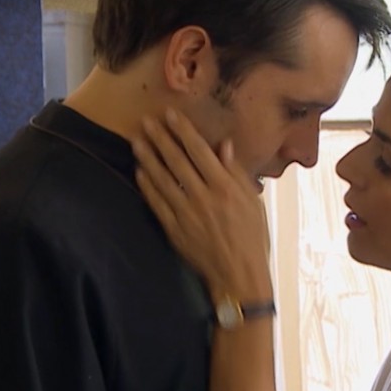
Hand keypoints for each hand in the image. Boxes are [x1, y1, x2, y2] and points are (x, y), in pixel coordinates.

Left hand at [131, 108, 272, 303]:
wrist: (239, 275)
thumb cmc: (252, 238)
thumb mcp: (253, 202)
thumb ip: (236, 173)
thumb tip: (224, 145)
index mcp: (225, 188)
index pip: (199, 151)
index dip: (183, 131)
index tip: (171, 115)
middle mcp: (203, 197)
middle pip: (177, 161)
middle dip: (160, 138)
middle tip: (146, 121)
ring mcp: (186, 214)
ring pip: (162, 179)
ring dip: (148, 158)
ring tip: (137, 140)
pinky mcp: (174, 229)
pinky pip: (156, 203)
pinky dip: (147, 186)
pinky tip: (139, 172)